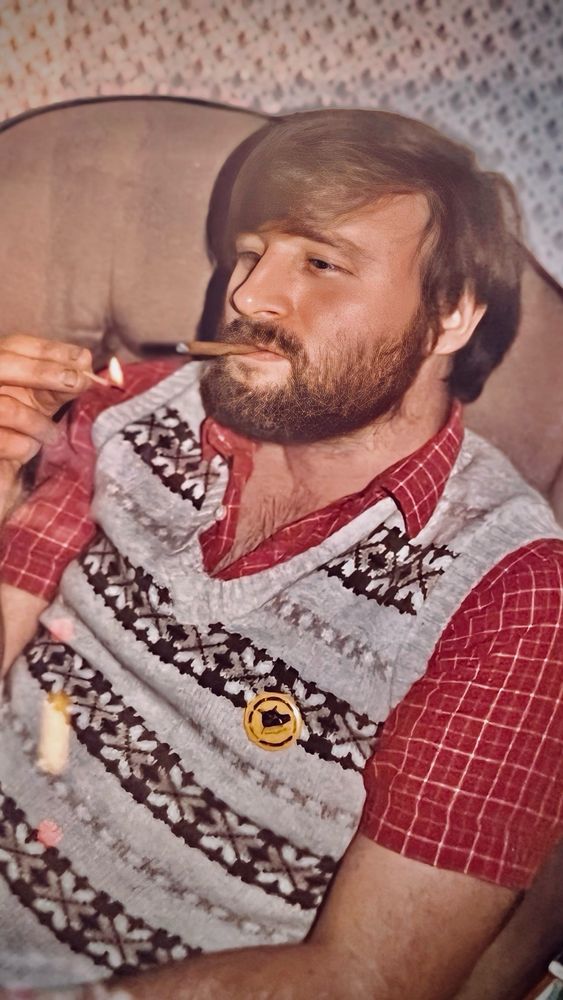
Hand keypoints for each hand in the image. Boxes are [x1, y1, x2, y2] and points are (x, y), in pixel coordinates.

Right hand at [0, 333, 93, 467]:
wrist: (1, 465)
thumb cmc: (19, 426)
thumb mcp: (41, 400)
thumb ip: (60, 382)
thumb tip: (85, 360)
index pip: (15, 345)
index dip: (49, 350)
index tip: (82, 358)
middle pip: (3, 363)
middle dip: (44, 372)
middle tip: (78, 382)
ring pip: (6, 407)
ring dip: (38, 423)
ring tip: (52, 436)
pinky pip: (3, 441)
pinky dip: (23, 446)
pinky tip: (28, 449)